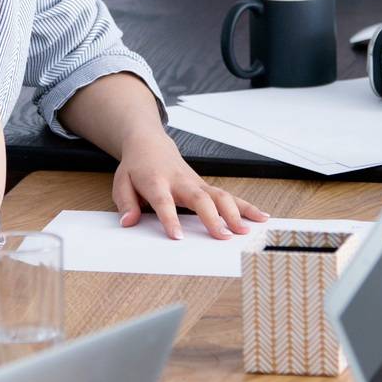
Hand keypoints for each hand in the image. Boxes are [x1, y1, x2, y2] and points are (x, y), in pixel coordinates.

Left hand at [112, 133, 267, 239]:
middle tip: (222, 236)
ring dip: (234, 212)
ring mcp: (197, 183)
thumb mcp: (121, 182)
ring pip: (219, 195)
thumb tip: (129, 222)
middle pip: (199, 198)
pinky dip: (246, 206)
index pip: (164, 202)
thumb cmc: (137, 167)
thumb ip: (125, 203)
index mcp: (156, 181)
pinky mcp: (207, 186)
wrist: (150, 145)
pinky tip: (261, 217)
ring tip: (246, 231)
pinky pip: (228, 196)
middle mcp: (180, 182)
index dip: (170, 219)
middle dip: (212, 217)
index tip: (178, 237)